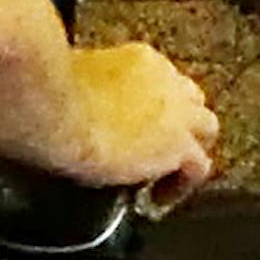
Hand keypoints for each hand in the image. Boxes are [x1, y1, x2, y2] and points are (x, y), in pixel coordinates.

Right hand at [67, 42, 217, 200]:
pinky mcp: (179, 145)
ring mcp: (177, 112)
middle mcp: (165, 79)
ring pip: (206, 127)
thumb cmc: (53, 93)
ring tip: (166, 174)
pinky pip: (198, 166)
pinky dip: (181, 184)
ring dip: (189, 148)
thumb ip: (88, 82)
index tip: (135, 123)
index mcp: (141, 60)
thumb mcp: (73, 74)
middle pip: (191, 99)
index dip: (152, 105)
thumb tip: (77, 96)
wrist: (60, 114)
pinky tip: (158, 199)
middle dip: (180, 121)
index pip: (161, 80)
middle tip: (157, 146)